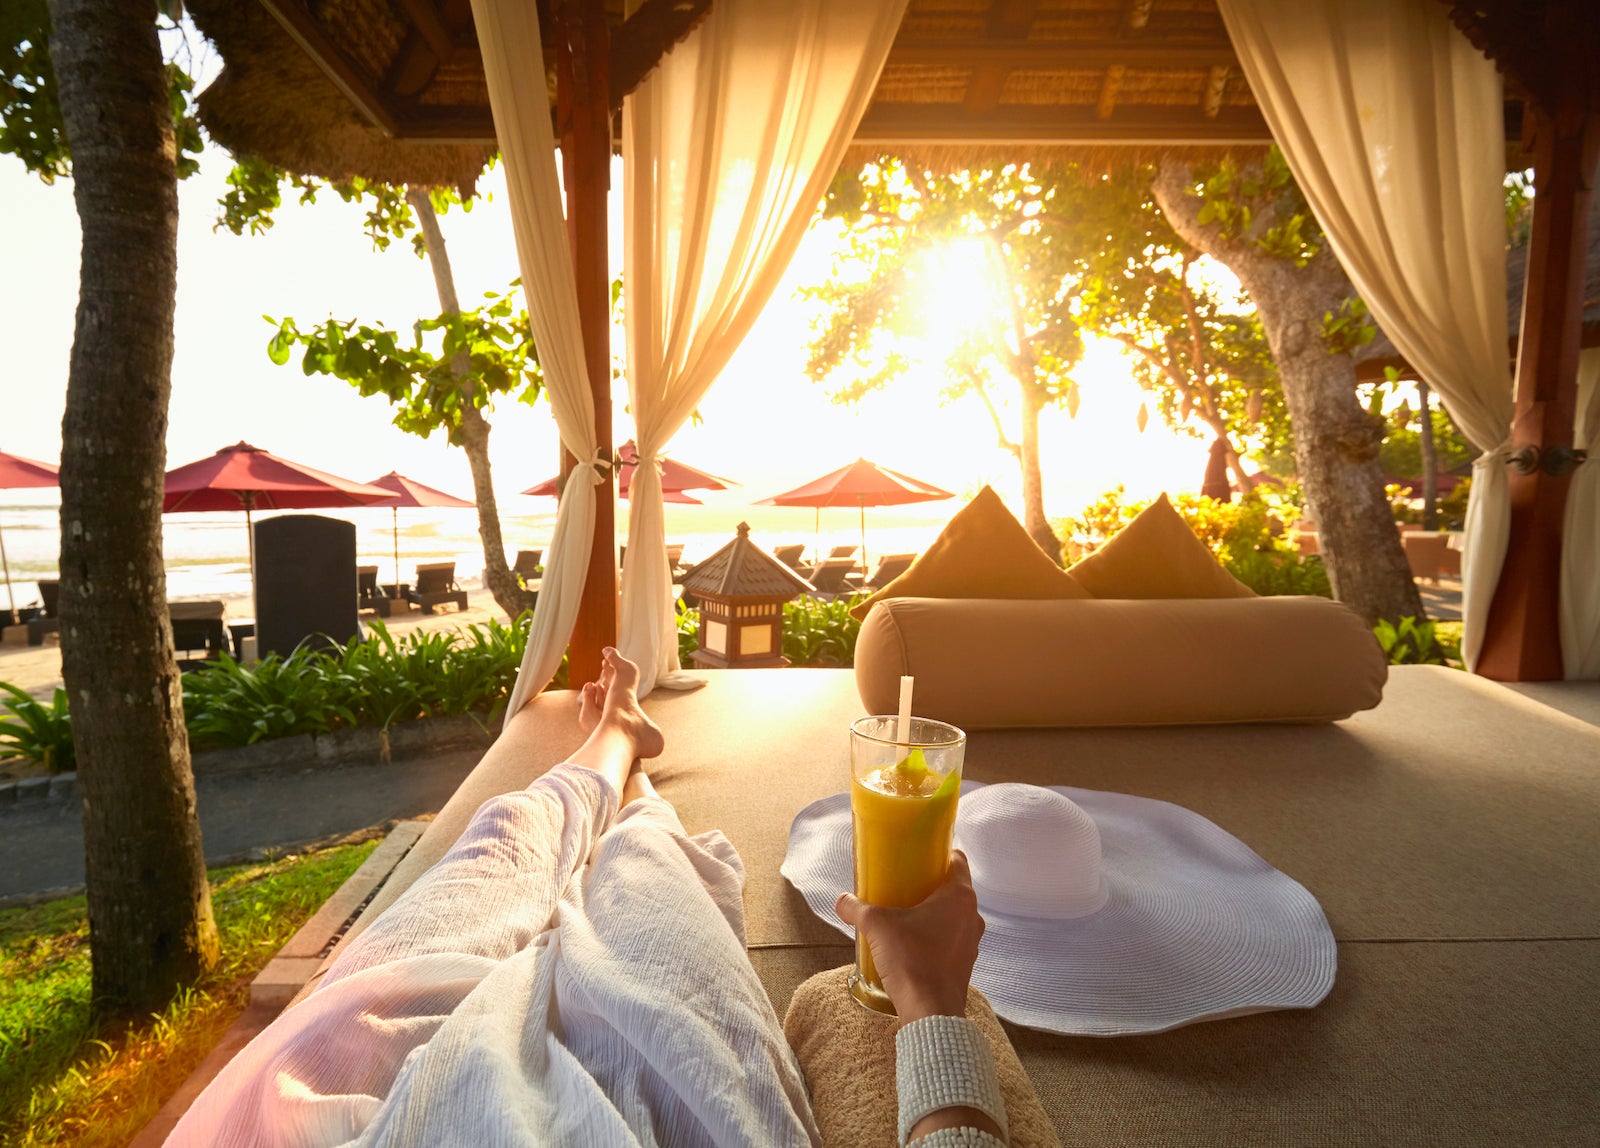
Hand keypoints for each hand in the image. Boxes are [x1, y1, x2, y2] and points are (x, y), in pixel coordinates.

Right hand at [836, 851, 984, 1022]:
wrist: (930, 1012)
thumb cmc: (911, 961)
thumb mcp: (877, 926)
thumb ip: (857, 909)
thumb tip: (842, 901)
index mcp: (959, 896)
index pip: (957, 859)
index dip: (939, 853)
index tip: (918, 856)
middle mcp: (972, 915)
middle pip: (954, 887)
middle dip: (930, 884)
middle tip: (904, 884)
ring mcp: (971, 941)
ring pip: (953, 915)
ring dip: (933, 912)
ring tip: (905, 915)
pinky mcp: (965, 962)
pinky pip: (952, 938)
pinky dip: (936, 935)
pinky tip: (912, 943)